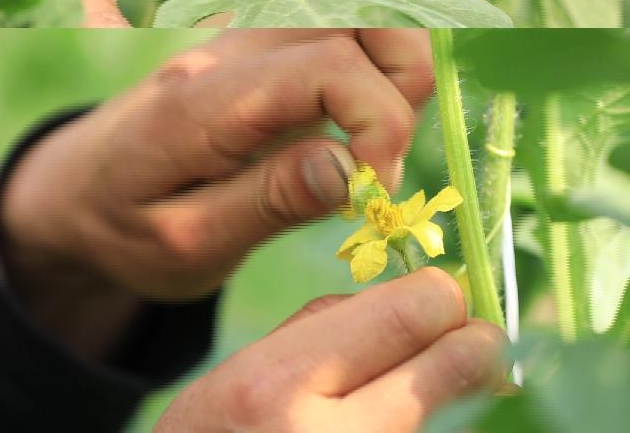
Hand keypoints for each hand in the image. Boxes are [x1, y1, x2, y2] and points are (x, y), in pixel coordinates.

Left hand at [0, 30, 431, 356]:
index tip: (374, 191)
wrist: (67, 197)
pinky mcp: (247, 50)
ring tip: (373, 147)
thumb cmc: (121, 230)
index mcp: (199, 102)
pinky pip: (328, 28)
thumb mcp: (185, 245)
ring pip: (348, 14)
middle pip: (351, 19)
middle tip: (384, 165)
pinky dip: (367, 66)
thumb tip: (351, 171)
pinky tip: (356, 127)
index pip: (324, 67)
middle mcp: (219, 53)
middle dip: (400, 86)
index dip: (377, 123)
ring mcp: (233, 42)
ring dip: (390, 70)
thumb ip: (266, 204)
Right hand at [156, 268, 508, 431]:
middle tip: (476, 341)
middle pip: (456, 366)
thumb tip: (420, 303)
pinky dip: (430, 429)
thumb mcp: (241, 374)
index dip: (440, 297)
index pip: (408, 316)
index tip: (443, 297)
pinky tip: (392, 424)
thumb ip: (322, 331)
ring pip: (458, 416)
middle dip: (474, 345)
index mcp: (277, 387)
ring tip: (412, 395)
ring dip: (453, 398)